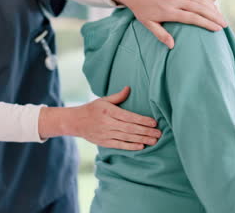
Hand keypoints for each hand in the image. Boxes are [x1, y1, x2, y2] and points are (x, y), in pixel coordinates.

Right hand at [39, 87, 160, 150]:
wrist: (75, 122)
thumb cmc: (92, 109)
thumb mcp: (103, 100)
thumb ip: (117, 96)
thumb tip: (129, 88)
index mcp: (109, 111)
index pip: (128, 117)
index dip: (142, 120)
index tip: (154, 122)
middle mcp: (108, 123)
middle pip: (130, 128)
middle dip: (146, 131)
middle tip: (159, 133)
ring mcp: (106, 134)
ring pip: (127, 138)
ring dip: (142, 139)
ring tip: (154, 141)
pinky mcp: (104, 142)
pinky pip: (119, 145)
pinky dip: (131, 146)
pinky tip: (141, 146)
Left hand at [108, 0, 227, 48]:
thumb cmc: (141, 10)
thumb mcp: (148, 24)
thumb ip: (161, 35)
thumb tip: (172, 46)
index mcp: (168, 11)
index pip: (192, 17)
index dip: (206, 23)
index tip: (217, 29)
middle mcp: (175, 0)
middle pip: (199, 8)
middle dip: (214, 16)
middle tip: (225, 25)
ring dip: (212, 8)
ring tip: (222, 18)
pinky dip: (206, 0)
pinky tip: (212, 7)